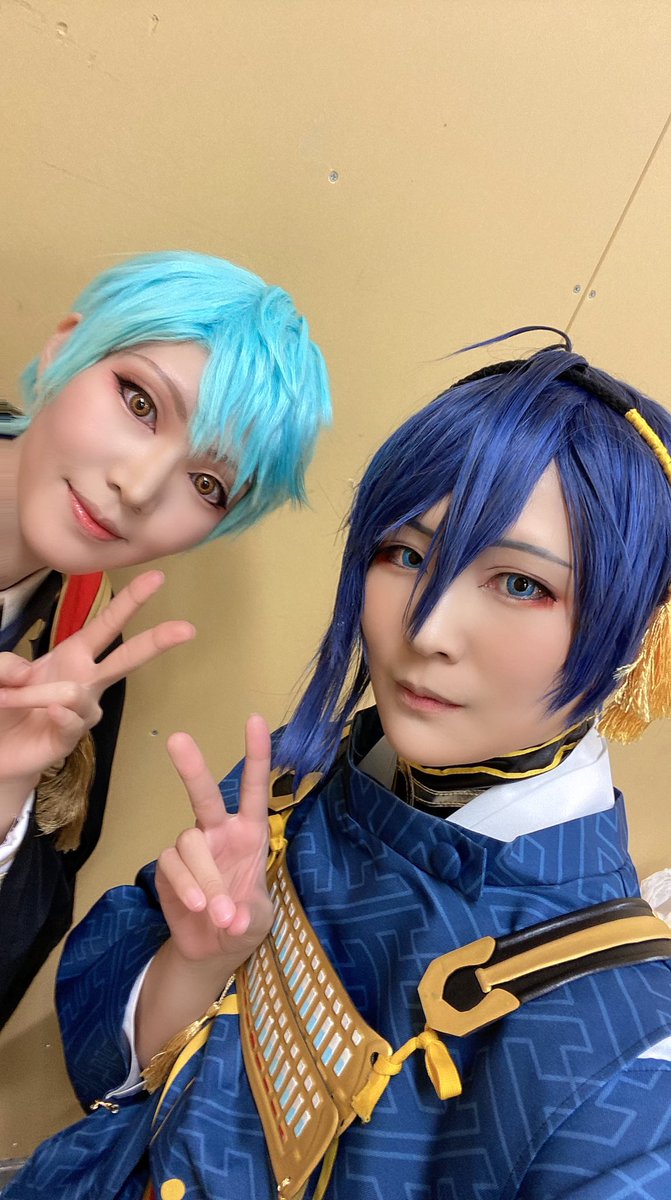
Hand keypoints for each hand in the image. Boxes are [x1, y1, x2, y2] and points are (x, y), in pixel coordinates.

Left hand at [0, 570, 193, 788]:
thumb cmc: (3, 705)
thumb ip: (4, 664)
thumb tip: (26, 672)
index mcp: (74, 656)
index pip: (107, 624)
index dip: (131, 600)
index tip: (157, 577)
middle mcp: (86, 682)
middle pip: (127, 658)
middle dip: (157, 642)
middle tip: (187, 629)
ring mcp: (82, 713)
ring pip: (76, 693)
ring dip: (36, 693)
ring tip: (6, 698)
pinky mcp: (69, 739)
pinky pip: (72, 722)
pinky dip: (56, 714)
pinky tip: (48, 711)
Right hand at [155, 715, 273, 970]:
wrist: (214, 949)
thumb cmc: (244, 920)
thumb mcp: (259, 919)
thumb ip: (250, 915)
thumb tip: (233, 917)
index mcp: (249, 832)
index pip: (253, 789)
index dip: (256, 755)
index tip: (254, 720)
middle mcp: (218, 832)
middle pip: (204, 794)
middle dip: (192, 767)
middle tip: (178, 739)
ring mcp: (192, 848)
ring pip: (190, 845)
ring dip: (205, 878)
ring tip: (217, 911)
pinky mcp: (167, 868)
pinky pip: (171, 867)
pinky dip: (187, 887)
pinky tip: (198, 906)